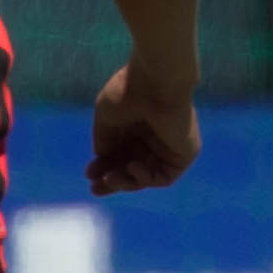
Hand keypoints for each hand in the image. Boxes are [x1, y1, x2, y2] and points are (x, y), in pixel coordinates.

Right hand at [84, 64, 201, 195]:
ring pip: (146, 175)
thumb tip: (102, 158)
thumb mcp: (107, 117)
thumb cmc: (129, 93)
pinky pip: (163, 176)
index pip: (120, 154)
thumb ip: (105, 140)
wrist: (156, 82)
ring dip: (126, 182)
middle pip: (132, 167)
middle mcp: (153, 136)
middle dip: (114, 180)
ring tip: (109, 179)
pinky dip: (146, 177)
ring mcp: (169, 146)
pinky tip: (133, 166)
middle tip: (96, 190)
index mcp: (136, 124)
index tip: (88, 175)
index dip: (104, 166)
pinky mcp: (184, 153)